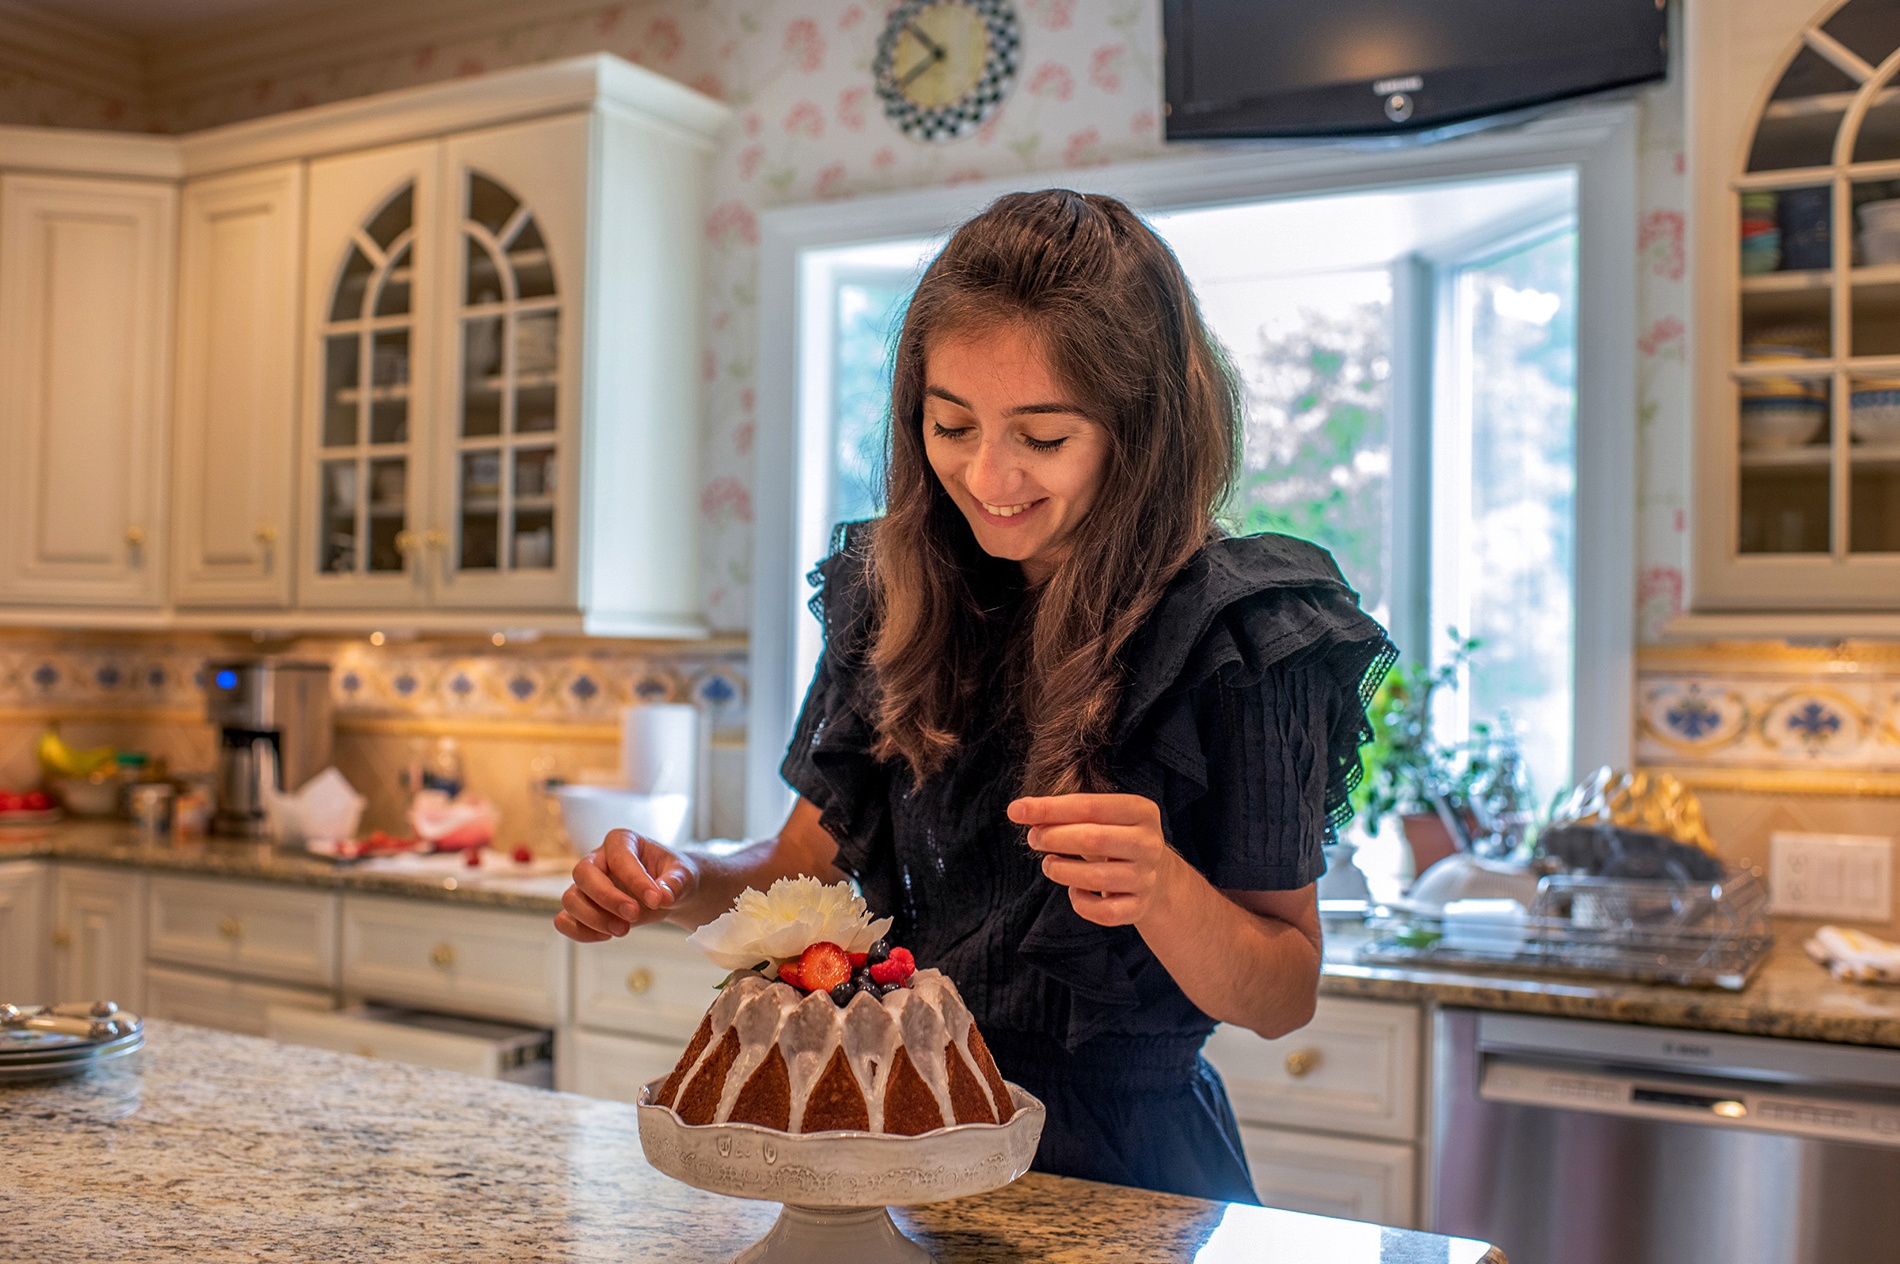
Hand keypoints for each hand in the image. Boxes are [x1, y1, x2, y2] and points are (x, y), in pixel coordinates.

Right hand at [555, 828, 699, 942]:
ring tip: (624, 930)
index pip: (619, 857)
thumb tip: (663, 896)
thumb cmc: (672, 877)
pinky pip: (565, 921)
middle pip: (583, 874)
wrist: (667, 893)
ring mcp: (586, 885)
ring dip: (594, 918)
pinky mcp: (582, 908)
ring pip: (570, 899)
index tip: (657, 900)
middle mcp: (598, 860)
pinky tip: (607, 936)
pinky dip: (581, 932)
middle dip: (607, 898)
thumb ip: (675, 883)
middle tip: (634, 915)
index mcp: (622, 841)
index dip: (635, 879)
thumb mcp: (683, 875)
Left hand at [1011, 793, 1187, 927]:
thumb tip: (1022, 812)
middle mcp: (1148, 844)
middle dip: (1054, 837)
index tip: (1015, 810)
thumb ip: (1065, 814)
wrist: (1157, 877)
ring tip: (1049, 864)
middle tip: (1033, 838)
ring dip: (1062, 870)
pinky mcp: (1139, 907)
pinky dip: (1081, 903)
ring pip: (1097, 879)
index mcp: (1141, 811)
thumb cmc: (1114, 839)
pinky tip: (1075, 891)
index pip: (1091, 806)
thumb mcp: (1099, 819)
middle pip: (1095, 839)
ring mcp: (1146, 878)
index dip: (1050, 808)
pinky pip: (1104, 912)